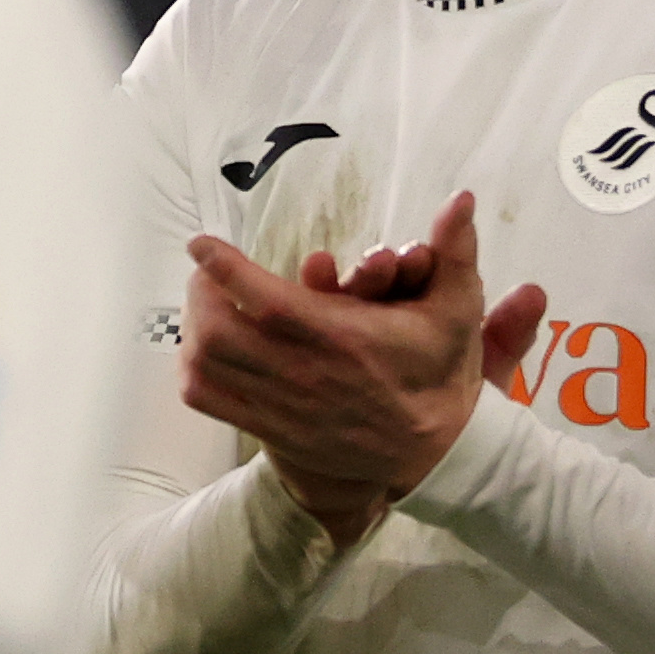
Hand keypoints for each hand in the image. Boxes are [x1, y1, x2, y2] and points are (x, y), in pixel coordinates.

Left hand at [179, 191, 548, 540]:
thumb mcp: (458, 312)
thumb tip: (462, 198)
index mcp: (344, 339)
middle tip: (206, 272)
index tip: (203, 244)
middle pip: (218, 332)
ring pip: (206, 365)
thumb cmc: (441, 375)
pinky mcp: (270, 429)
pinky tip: (203, 347)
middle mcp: (305, 374)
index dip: (226, 269)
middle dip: (200, 293)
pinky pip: (208, 399)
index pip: (268, 302)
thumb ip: (456, 253)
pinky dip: (192, 369)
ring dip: (193, 327)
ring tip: (203, 302)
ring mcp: (282, 406)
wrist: (437, 456)